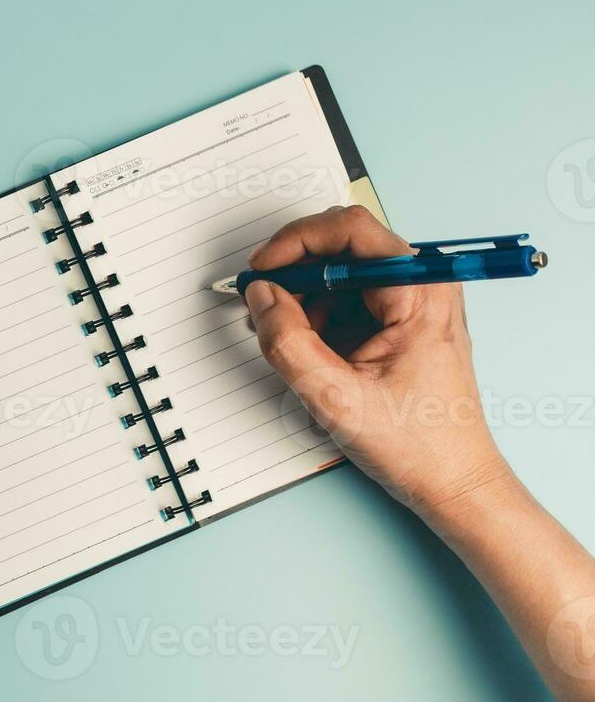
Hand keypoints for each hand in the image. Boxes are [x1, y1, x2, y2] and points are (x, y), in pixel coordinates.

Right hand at [242, 205, 511, 517]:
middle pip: (342, 247)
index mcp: (418, 293)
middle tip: (263, 302)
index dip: (295, 241)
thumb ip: (288, 342)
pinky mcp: (401, 319)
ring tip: (289, 340)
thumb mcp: (335, 397)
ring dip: (304, 298)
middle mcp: (421, 286)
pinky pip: (346, 298)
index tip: (262, 268)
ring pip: (339, 273)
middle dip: (295, 273)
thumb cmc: (418, 445)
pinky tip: (311, 350)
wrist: (453, 482)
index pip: (350, 231)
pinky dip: (317, 316)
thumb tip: (260, 296)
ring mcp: (412, 301)